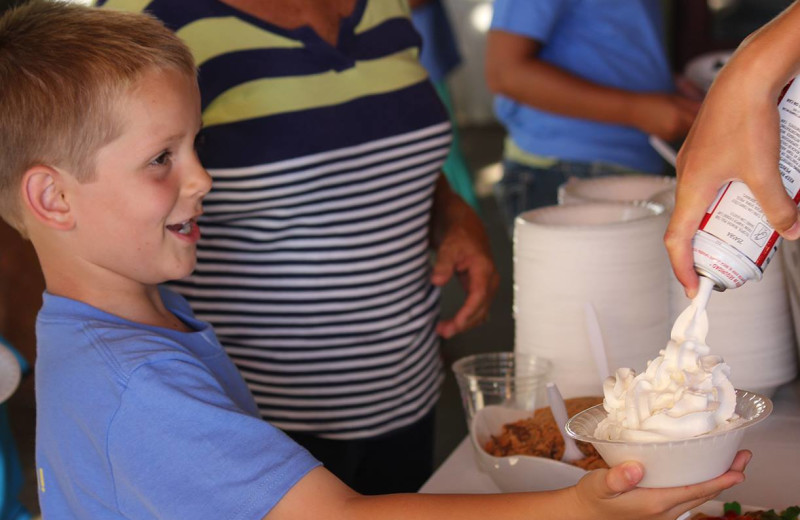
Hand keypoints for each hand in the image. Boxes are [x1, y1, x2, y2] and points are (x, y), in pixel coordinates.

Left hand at [430, 181, 497, 338]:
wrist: (464, 226)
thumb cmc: (457, 235)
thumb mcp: (447, 246)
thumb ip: (443, 264)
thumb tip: (436, 281)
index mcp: (483, 269)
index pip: (478, 297)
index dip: (466, 314)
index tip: (453, 326)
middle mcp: (490, 279)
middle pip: (480, 309)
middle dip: (463, 324)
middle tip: (441, 332)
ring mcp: (487, 285)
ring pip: (480, 312)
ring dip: (464, 323)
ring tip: (442, 329)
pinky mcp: (480, 287)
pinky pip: (477, 308)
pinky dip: (466, 318)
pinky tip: (451, 323)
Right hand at [569, 450, 750, 519]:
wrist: (584, 514)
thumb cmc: (592, 498)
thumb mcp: (599, 485)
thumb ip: (616, 478)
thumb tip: (635, 469)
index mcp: (655, 503)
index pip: (695, 491)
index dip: (719, 481)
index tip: (738, 471)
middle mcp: (665, 511)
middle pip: (703, 493)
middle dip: (726, 477)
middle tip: (743, 457)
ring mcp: (664, 513)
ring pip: (698, 496)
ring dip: (717, 480)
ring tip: (732, 463)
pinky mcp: (660, 509)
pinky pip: (688, 497)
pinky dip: (702, 484)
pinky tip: (702, 472)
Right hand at [631, 93, 700, 141]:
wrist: (634, 110)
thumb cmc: (652, 101)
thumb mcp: (674, 98)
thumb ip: (691, 103)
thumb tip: (705, 107)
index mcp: (679, 116)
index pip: (701, 116)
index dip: (707, 111)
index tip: (711, 108)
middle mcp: (676, 128)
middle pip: (697, 125)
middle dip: (699, 118)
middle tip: (698, 111)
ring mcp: (671, 135)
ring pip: (690, 130)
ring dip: (690, 124)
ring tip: (683, 115)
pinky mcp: (668, 138)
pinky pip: (681, 134)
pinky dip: (682, 128)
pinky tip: (674, 121)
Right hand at [664, 65, 799, 296]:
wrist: (746, 75)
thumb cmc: (746, 119)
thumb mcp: (766, 172)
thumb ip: (777, 206)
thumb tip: (791, 231)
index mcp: (690, 188)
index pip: (676, 239)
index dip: (682, 268)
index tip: (694, 288)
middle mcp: (687, 176)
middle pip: (687, 223)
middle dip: (704, 247)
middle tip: (725, 261)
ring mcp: (696, 160)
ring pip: (700, 201)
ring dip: (716, 220)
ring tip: (742, 228)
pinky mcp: (708, 147)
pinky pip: (710, 183)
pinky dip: (724, 196)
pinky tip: (750, 191)